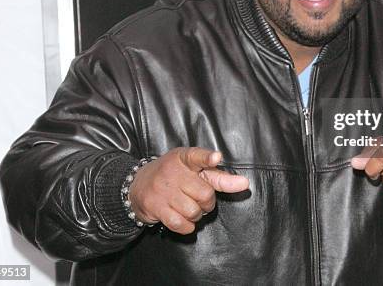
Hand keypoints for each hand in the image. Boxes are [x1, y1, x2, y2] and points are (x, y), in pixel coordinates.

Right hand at [128, 147, 248, 233]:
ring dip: (196, 214)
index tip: (216, 157)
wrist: (138, 185)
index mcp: (184, 158)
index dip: (208, 158)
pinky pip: (180, 223)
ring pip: (194, 211)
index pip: (198, 156)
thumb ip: (219, 177)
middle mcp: (173, 172)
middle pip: (205, 194)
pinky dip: (186, 226)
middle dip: (207, 202)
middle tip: (198, 198)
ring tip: (187, 206)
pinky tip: (182, 218)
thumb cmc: (174, 176)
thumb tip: (244, 183)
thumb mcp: (193, 169)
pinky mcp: (155, 207)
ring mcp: (163, 190)